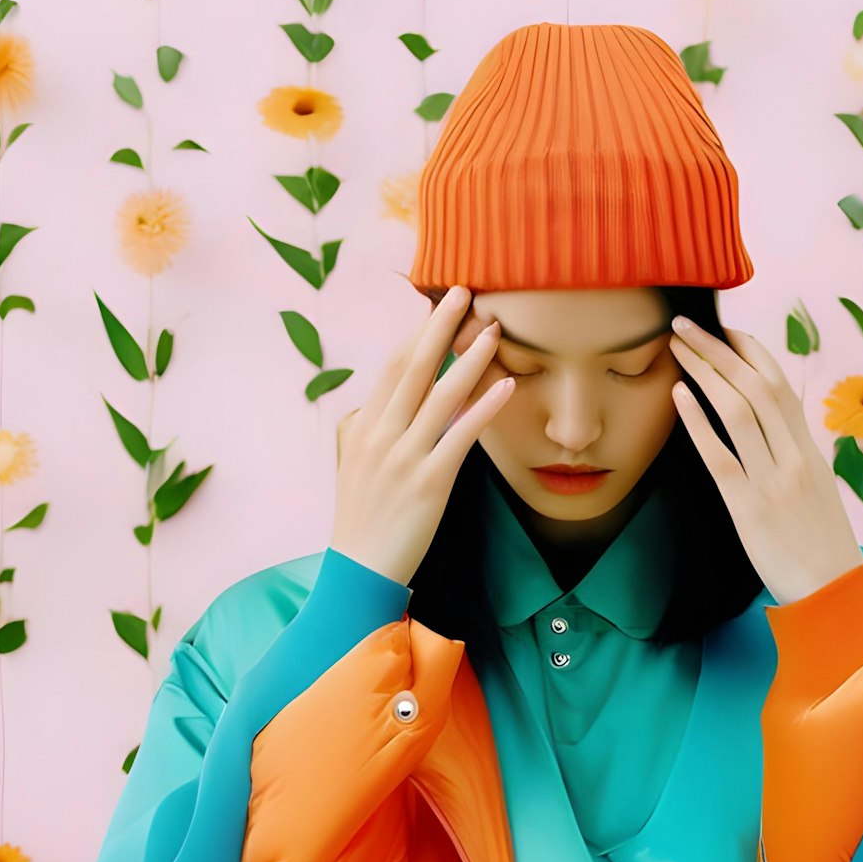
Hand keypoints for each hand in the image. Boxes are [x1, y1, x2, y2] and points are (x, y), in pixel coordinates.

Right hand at [331, 287, 512, 588]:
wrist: (359, 570)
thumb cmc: (363, 519)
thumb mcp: (355, 465)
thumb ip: (370, 430)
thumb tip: (382, 403)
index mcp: (365, 426)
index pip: (393, 366)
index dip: (417, 332)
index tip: (439, 304)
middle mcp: (381, 434)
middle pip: (414, 366)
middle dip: (440, 325)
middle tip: (465, 291)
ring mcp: (403, 457)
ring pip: (440, 394)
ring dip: (470, 358)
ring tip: (494, 330)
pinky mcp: (429, 483)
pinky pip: (460, 436)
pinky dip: (484, 407)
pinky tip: (507, 386)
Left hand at [668, 317, 862, 605]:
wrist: (835, 597)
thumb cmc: (822, 550)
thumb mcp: (817, 494)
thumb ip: (794, 461)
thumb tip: (772, 436)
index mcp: (810, 452)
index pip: (781, 387)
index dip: (753, 353)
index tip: (726, 329)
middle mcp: (793, 458)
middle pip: (756, 386)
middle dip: (719, 348)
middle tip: (685, 322)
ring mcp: (772, 481)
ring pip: (738, 411)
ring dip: (705, 372)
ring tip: (675, 346)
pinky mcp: (750, 508)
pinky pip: (721, 456)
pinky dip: (698, 422)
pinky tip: (677, 396)